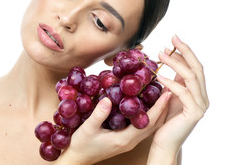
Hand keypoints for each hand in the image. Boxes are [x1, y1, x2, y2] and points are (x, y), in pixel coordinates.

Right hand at [56, 91, 171, 164]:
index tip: (167, 92)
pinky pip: (142, 127)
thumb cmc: (81, 145)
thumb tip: (108, 98)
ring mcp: (128, 142)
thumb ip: (98, 114)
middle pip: (153, 125)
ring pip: (149, 127)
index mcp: (124, 140)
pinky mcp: (125, 140)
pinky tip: (146, 105)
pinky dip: (148, 116)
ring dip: (158, 112)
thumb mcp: (87, 128)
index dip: (159, 108)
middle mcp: (130, 142)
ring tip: (162, 95)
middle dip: (163, 108)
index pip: (147, 122)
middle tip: (170, 90)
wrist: (77, 159)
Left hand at [148, 35, 208, 161]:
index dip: (185, 51)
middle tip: (172, 39)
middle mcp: (203, 96)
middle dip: (185, 51)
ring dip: (176, 63)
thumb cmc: (164, 118)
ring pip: (191, 77)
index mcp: (197, 91)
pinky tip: (159, 76)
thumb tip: (167, 57)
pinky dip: (171, 82)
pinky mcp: (194, 113)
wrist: (165, 142)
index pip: (194, 66)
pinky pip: (183, 93)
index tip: (173, 39)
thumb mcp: (170, 95)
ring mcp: (200, 105)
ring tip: (161, 54)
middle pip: (197, 68)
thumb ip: (173, 80)